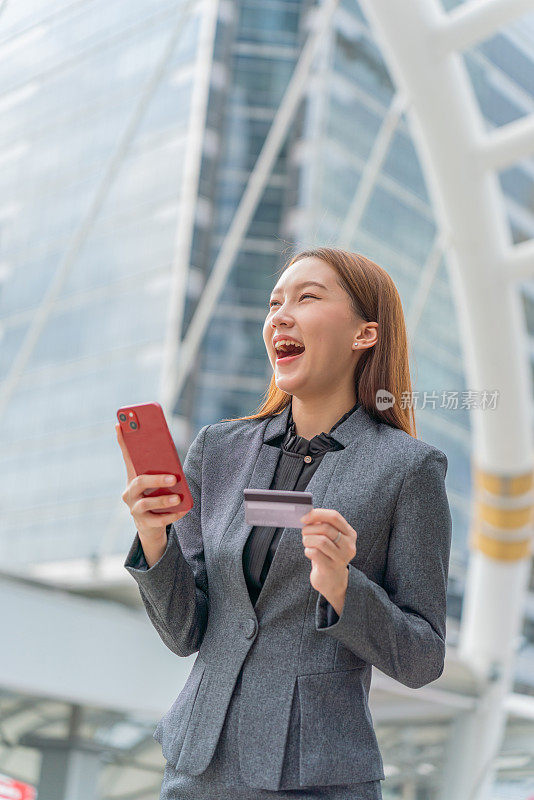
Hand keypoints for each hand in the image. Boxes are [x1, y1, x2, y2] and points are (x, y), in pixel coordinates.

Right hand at [115, 422, 188, 539]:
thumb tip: (170, 453)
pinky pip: (158, 520)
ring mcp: (135, 509)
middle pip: (139, 483)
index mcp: (132, 478)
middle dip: (156, 479)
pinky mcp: (144, 524)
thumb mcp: (156, 481)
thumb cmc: (155, 496)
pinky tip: (183, 510)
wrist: (150, 525)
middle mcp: (129, 493)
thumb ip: (160, 468)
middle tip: (173, 478)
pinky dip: (172, 515)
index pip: (127, 457)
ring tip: (178, 497)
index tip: (120, 424)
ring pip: (146, 504)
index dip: (122, 441)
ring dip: (163, 500)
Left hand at [300, 508, 356, 615]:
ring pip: (320, 541)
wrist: (332, 580)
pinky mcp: (331, 568)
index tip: (304, 517)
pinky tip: (309, 553)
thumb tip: (307, 514)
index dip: (317, 514)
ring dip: (307, 539)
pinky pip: (315, 553)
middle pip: (326, 528)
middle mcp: (349, 545)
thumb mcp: (329, 538)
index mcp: (349, 534)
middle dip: (310, 529)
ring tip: (306, 542)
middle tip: (304, 533)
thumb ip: (322, 525)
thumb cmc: (328, 554)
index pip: (334, 517)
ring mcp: (341, 558)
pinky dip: (307, 550)